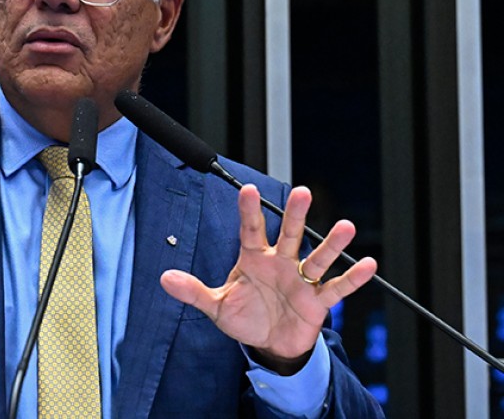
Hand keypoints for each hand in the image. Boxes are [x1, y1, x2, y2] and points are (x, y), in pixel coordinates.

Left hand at [159, 184, 376, 372]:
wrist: (269, 343)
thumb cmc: (244, 316)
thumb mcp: (215, 305)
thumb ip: (193, 291)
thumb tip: (164, 279)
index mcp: (254, 259)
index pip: (250, 230)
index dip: (249, 211)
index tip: (248, 189)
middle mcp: (280, 263)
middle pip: (289, 235)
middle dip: (295, 215)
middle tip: (302, 192)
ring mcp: (300, 280)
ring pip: (317, 258)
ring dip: (331, 244)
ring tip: (346, 226)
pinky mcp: (317, 301)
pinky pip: (336, 287)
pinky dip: (352, 278)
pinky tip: (368, 265)